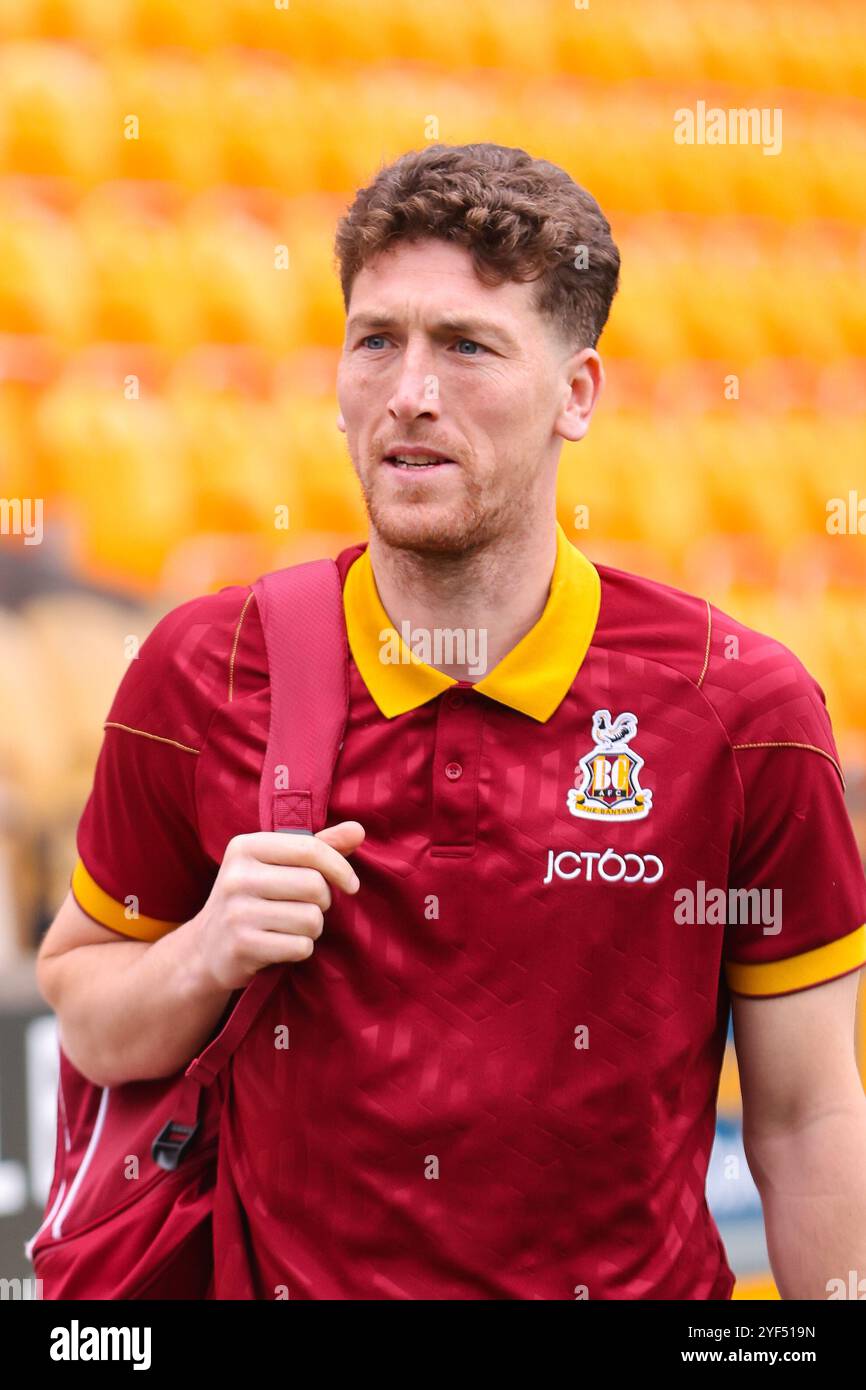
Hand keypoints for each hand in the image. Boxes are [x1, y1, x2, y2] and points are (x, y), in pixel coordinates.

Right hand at [189, 821, 364, 990]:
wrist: (206, 949)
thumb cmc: (253, 900)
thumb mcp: (277, 866)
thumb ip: (318, 848)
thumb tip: (358, 830)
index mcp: (246, 847)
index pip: (310, 849)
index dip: (340, 868)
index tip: (351, 885)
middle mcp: (237, 876)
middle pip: (315, 886)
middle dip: (323, 902)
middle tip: (305, 908)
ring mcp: (237, 912)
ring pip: (311, 919)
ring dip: (312, 928)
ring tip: (290, 927)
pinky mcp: (242, 946)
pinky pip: (300, 946)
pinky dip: (300, 949)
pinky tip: (280, 945)